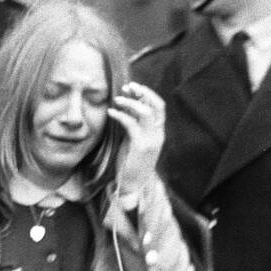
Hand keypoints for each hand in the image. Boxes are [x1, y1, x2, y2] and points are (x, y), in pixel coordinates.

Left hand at [107, 80, 165, 198]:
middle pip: (157, 106)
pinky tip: (111, 112)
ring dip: (131, 103)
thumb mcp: (133, 138)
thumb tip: (127, 103)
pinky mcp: (140, 146)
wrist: (133, 184)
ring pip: (146, 113)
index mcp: (158, 131)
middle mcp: (158, 134)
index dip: (147, 94)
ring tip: (117, 99)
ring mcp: (151, 140)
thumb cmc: (131, 161)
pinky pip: (132, 125)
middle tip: (128, 86)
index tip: (132, 87)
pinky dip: (121, 115)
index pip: (159, 106)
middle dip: (143, 93)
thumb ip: (134, 122)